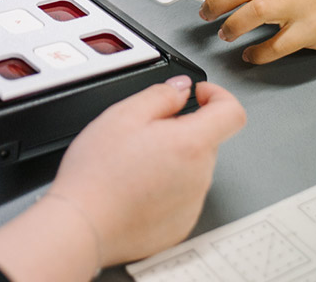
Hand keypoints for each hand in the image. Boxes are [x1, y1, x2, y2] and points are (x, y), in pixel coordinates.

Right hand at [48, 77, 244, 266]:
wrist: (83, 225)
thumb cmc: (99, 172)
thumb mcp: (124, 114)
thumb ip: (161, 94)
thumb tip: (181, 88)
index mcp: (191, 145)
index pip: (232, 113)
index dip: (218, 95)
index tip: (199, 94)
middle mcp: (199, 177)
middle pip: (205, 140)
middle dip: (181, 129)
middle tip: (143, 132)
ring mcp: (192, 205)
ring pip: (192, 167)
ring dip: (172, 158)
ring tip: (133, 163)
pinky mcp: (180, 226)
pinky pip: (182, 196)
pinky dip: (165, 186)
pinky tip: (135, 187)